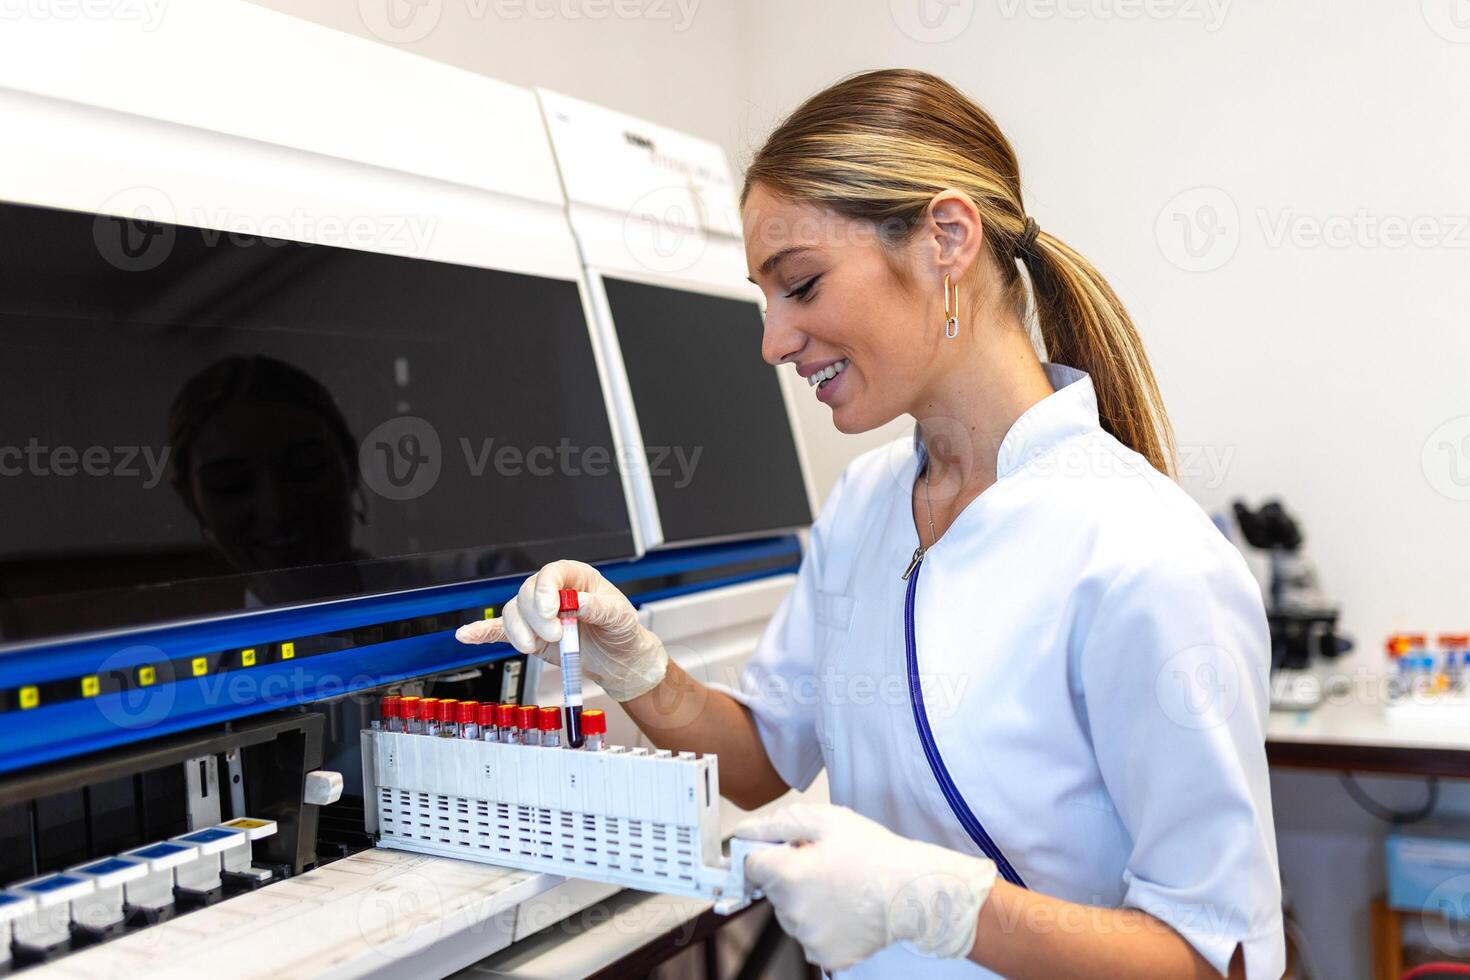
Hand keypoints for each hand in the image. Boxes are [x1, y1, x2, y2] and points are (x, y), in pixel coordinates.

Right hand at [455, 559, 667, 701]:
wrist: (619, 661)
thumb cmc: (622, 632)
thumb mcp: (620, 618)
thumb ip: (599, 609)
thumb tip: (577, 603)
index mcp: (576, 578)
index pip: (551, 572)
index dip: (545, 589)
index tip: (552, 611)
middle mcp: (553, 592)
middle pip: (527, 593)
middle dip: (536, 617)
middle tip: (556, 635)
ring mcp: (539, 614)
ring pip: (513, 612)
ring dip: (519, 631)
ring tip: (534, 647)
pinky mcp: (530, 635)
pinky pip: (501, 630)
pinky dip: (483, 632)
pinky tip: (467, 634)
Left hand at [736, 803, 996, 971]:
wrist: (913, 892)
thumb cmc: (875, 853)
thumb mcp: (827, 820)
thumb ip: (779, 824)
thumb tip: (746, 831)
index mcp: (788, 875)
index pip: (751, 865)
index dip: (768, 852)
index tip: (788, 849)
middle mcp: (792, 912)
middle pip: (772, 890)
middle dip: (790, 876)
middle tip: (824, 864)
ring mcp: (808, 938)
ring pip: (790, 914)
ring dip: (804, 900)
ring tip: (839, 887)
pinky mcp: (825, 956)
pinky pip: (809, 935)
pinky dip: (821, 923)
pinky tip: (844, 909)